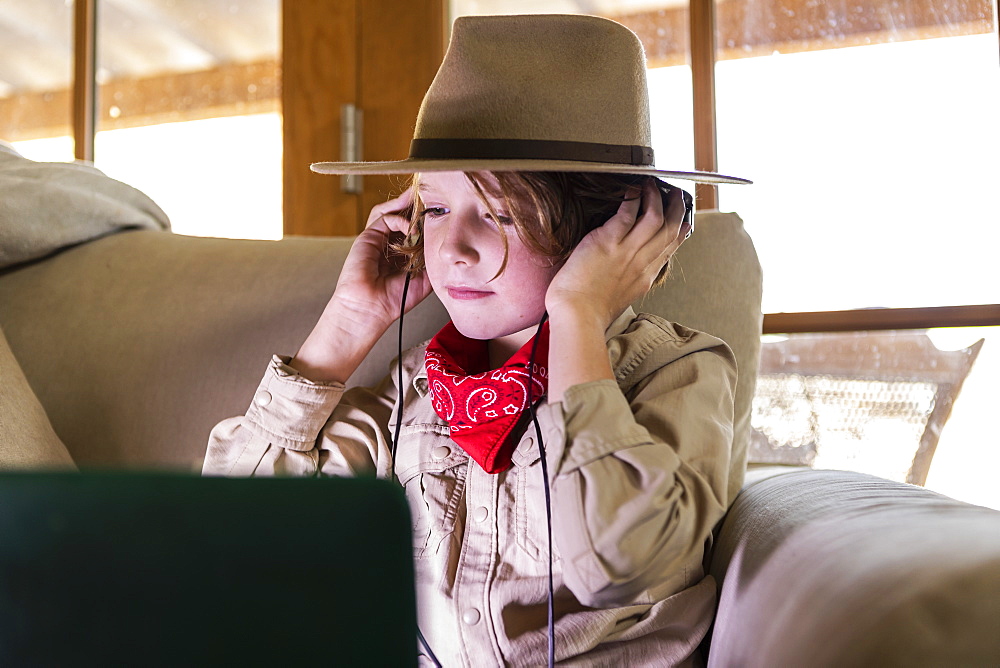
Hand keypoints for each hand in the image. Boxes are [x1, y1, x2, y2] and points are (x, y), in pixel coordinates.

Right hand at [292, 188, 432, 382]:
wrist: (370, 309)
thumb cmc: (393, 300)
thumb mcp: (424, 279)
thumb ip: (432, 261)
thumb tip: (444, 244)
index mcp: (401, 254)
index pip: (414, 229)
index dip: (426, 221)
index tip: (442, 214)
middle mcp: (388, 244)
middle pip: (402, 216)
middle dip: (416, 207)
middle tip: (433, 198)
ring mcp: (377, 239)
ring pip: (391, 212)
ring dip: (407, 205)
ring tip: (422, 199)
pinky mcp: (368, 237)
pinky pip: (384, 218)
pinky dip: (400, 218)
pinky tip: (411, 227)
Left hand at [545, 179, 690, 329]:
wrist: (578, 316)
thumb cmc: (590, 312)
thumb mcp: (621, 299)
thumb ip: (630, 283)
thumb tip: (629, 275)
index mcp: (645, 278)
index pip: (669, 249)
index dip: (679, 233)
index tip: (684, 222)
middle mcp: (642, 263)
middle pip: (669, 230)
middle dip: (676, 208)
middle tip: (676, 195)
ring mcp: (627, 251)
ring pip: (654, 218)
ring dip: (656, 198)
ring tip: (653, 185)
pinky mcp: (608, 242)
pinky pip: (627, 214)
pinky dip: (632, 198)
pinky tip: (632, 190)